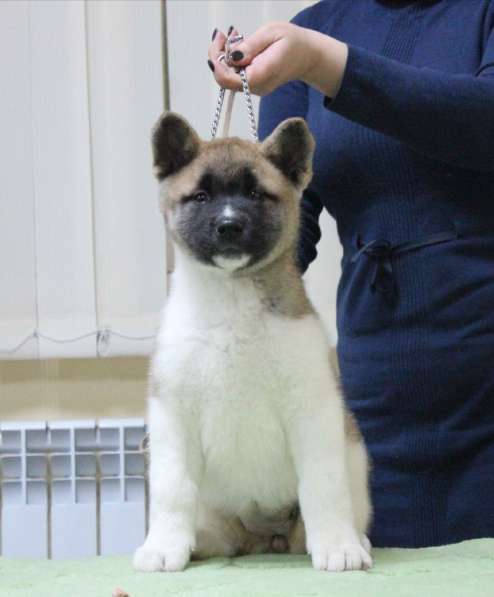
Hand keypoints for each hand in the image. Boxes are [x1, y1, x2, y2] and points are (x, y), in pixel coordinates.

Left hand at [207, 22, 347, 97]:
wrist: (307, 57)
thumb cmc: (293, 42)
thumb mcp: (272, 33)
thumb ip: (250, 46)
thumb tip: (232, 56)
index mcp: (260, 75)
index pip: (227, 78)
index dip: (216, 61)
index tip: (219, 39)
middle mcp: (255, 87)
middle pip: (224, 79)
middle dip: (218, 56)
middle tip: (223, 35)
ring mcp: (254, 89)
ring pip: (228, 77)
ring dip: (224, 57)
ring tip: (233, 38)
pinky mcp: (253, 86)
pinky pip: (235, 76)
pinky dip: (231, 61)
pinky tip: (239, 47)